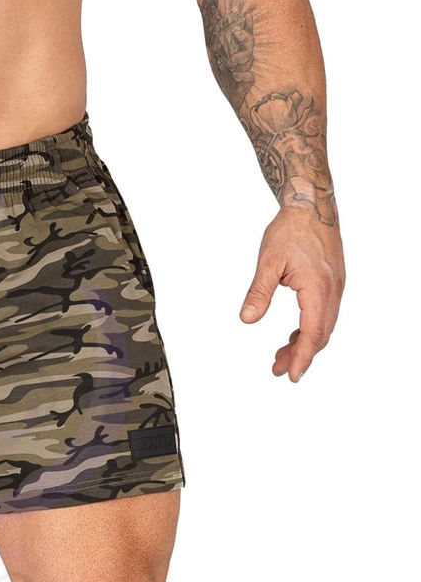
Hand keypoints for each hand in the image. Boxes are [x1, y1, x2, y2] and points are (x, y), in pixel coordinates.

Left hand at [239, 207, 344, 381]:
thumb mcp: (268, 262)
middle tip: (278, 370)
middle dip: (300, 355)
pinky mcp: (332, 283)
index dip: (302, 356)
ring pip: (323, 325)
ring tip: (280, 357)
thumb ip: (258, 292)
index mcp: (318, 287)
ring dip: (304, 343)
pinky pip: (324, 314)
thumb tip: (247, 319)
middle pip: (320, 334)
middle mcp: (332, 290)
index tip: (292, 374)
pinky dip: (309, 329)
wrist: (311, 206)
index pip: (313, 332)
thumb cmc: (290, 230)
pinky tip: (293, 336)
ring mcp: (335, 287)